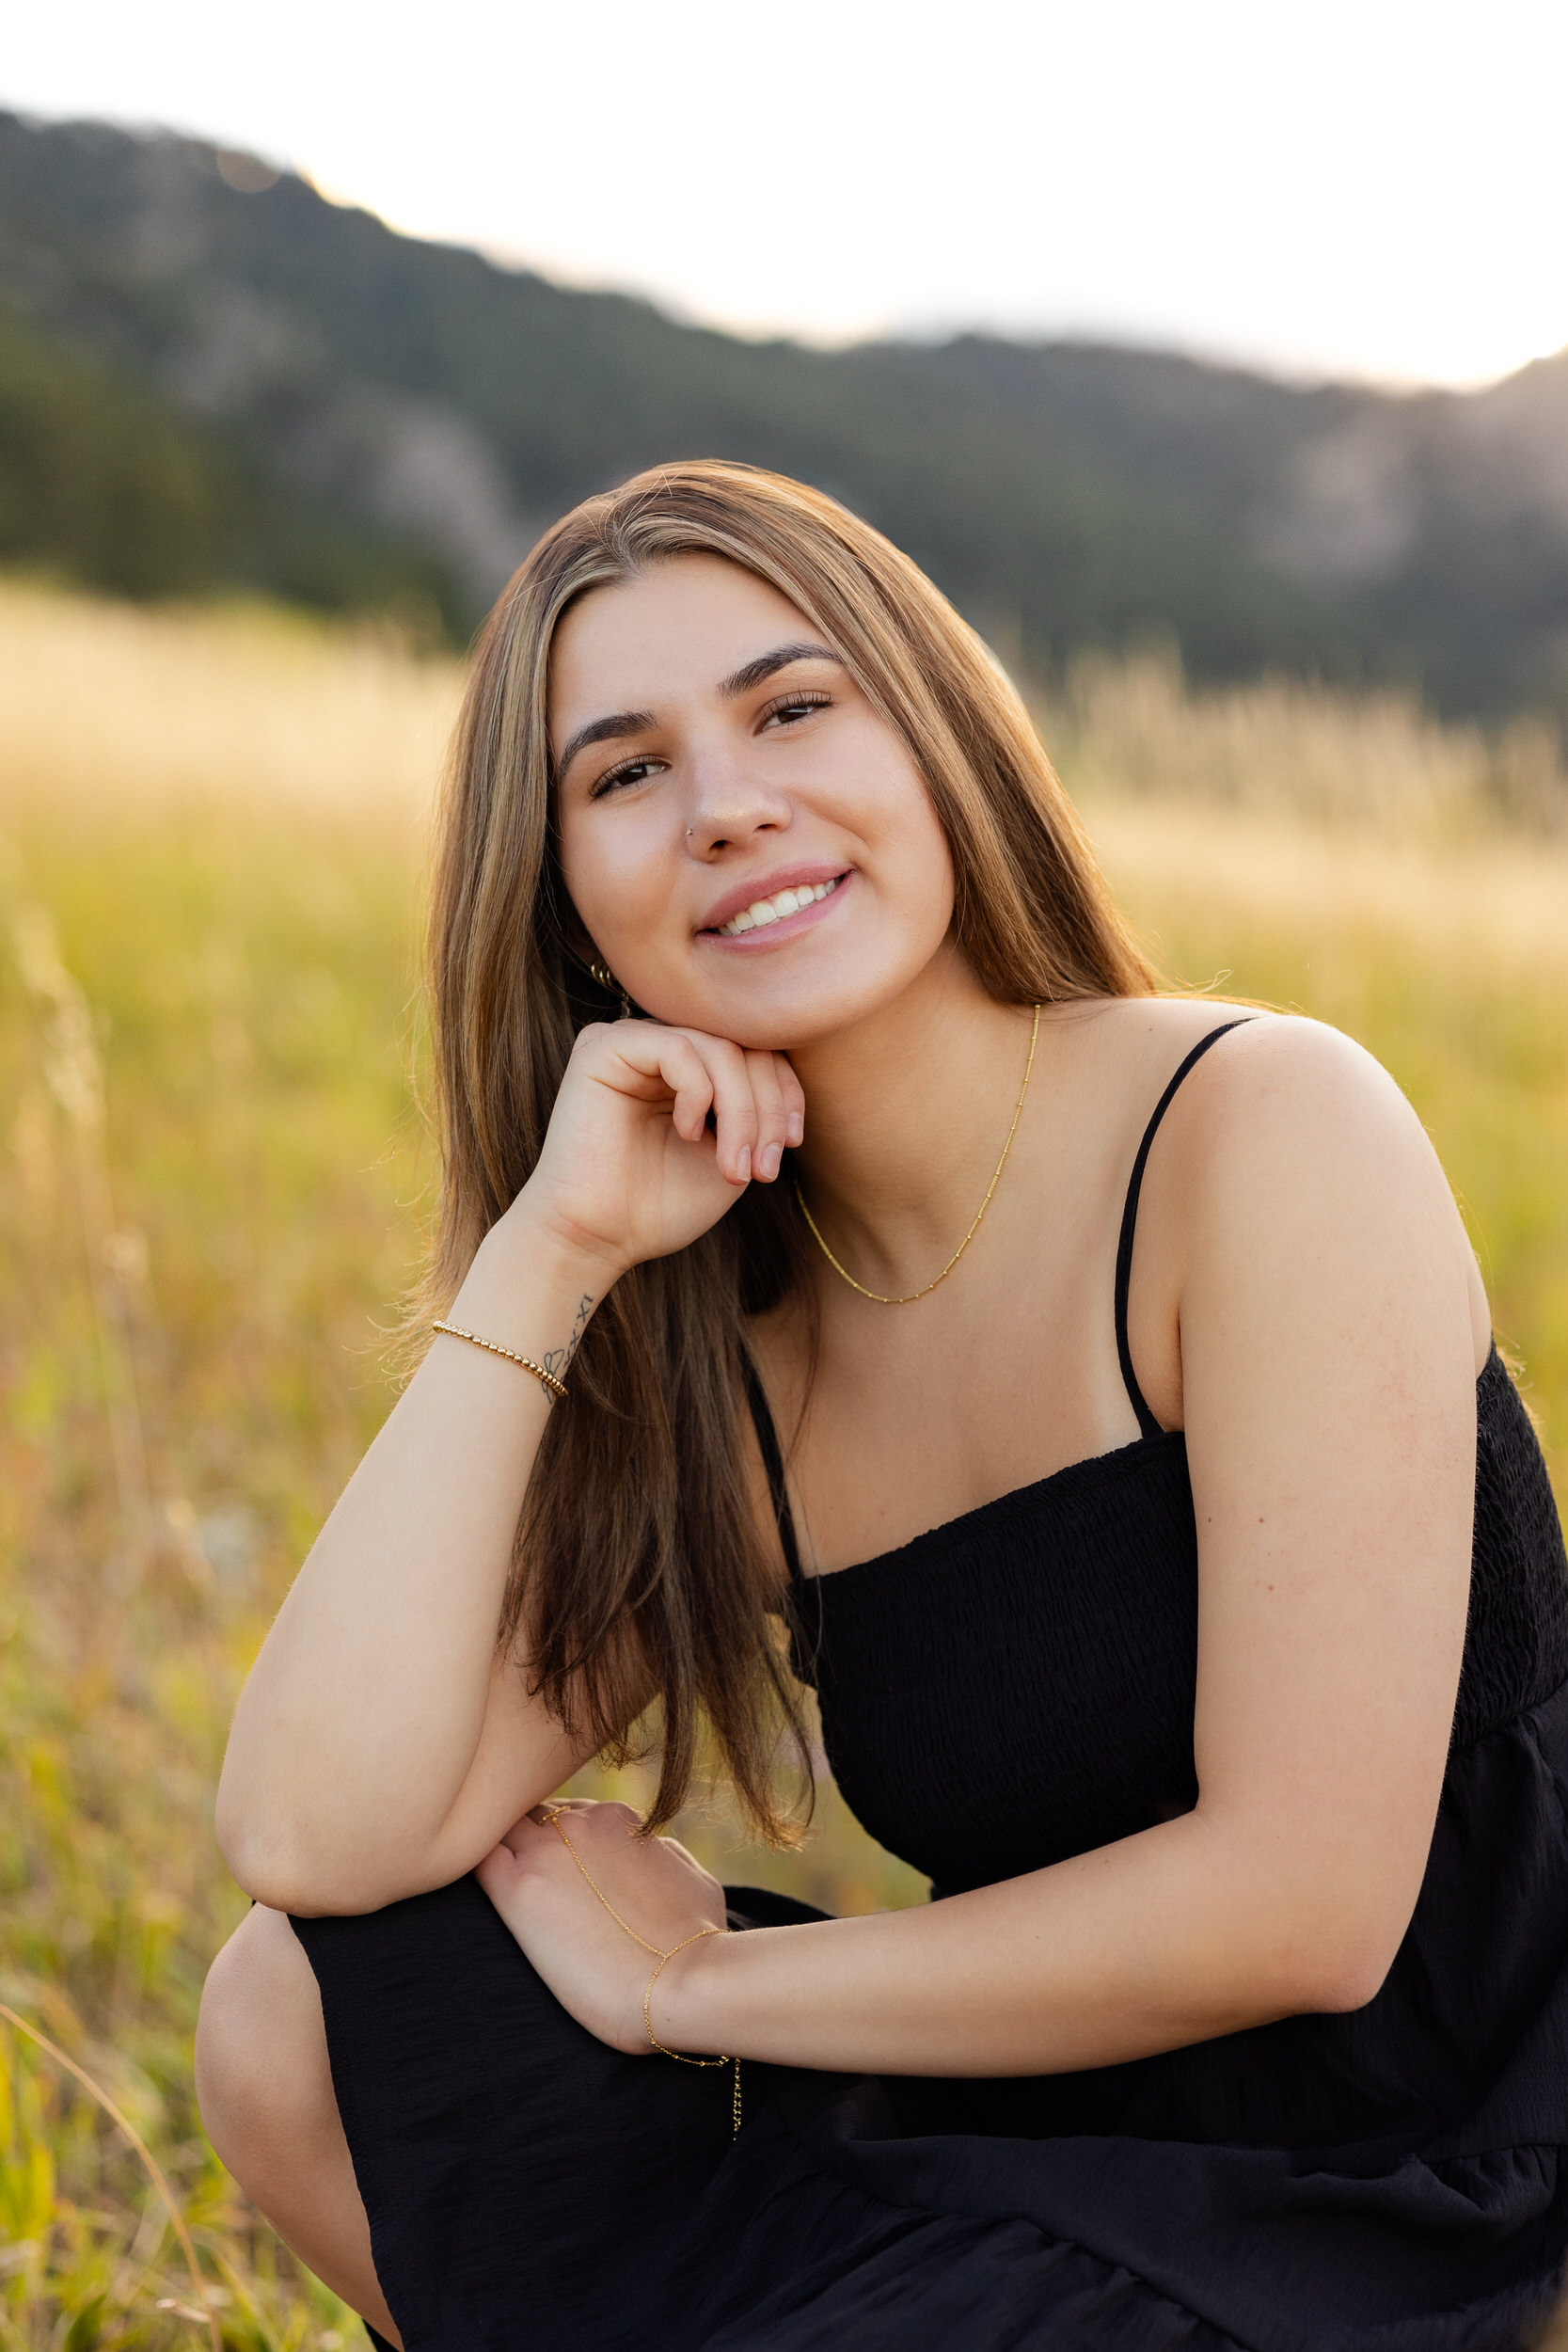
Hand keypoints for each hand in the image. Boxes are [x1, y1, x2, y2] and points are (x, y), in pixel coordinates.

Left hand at [476, 1798, 728, 2055]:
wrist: (683, 1981)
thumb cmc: (698, 1939)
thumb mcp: (693, 1879)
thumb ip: (662, 1856)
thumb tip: (650, 1854)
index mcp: (616, 1818)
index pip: (565, 1815)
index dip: (555, 1841)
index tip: (553, 1872)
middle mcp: (576, 1823)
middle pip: (527, 1815)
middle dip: (521, 1841)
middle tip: (520, 1882)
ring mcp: (545, 1852)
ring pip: (498, 1830)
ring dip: (495, 1852)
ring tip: (492, 1890)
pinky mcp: (518, 1891)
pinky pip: (475, 1861)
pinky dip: (465, 1868)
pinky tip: (463, 1894)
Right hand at [512, 1022, 804, 1276]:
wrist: (598, 1239)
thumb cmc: (659, 1206)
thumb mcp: (732, 1154)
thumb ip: (759, 1112)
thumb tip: (790, 1077)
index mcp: (689, 1067)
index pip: (756, 1050)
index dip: (785, 1092)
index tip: (792, 1145)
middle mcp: (661, 1045)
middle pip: (744, 1045)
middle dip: (768, 1108)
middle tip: (764, 1169)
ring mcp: (631, 1041)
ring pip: (719, 1047)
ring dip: (742, 1112)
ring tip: (735, 1167)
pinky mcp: (602, 1047)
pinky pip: (677, 1047)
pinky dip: (698, 1093)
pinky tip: (687, 1133)